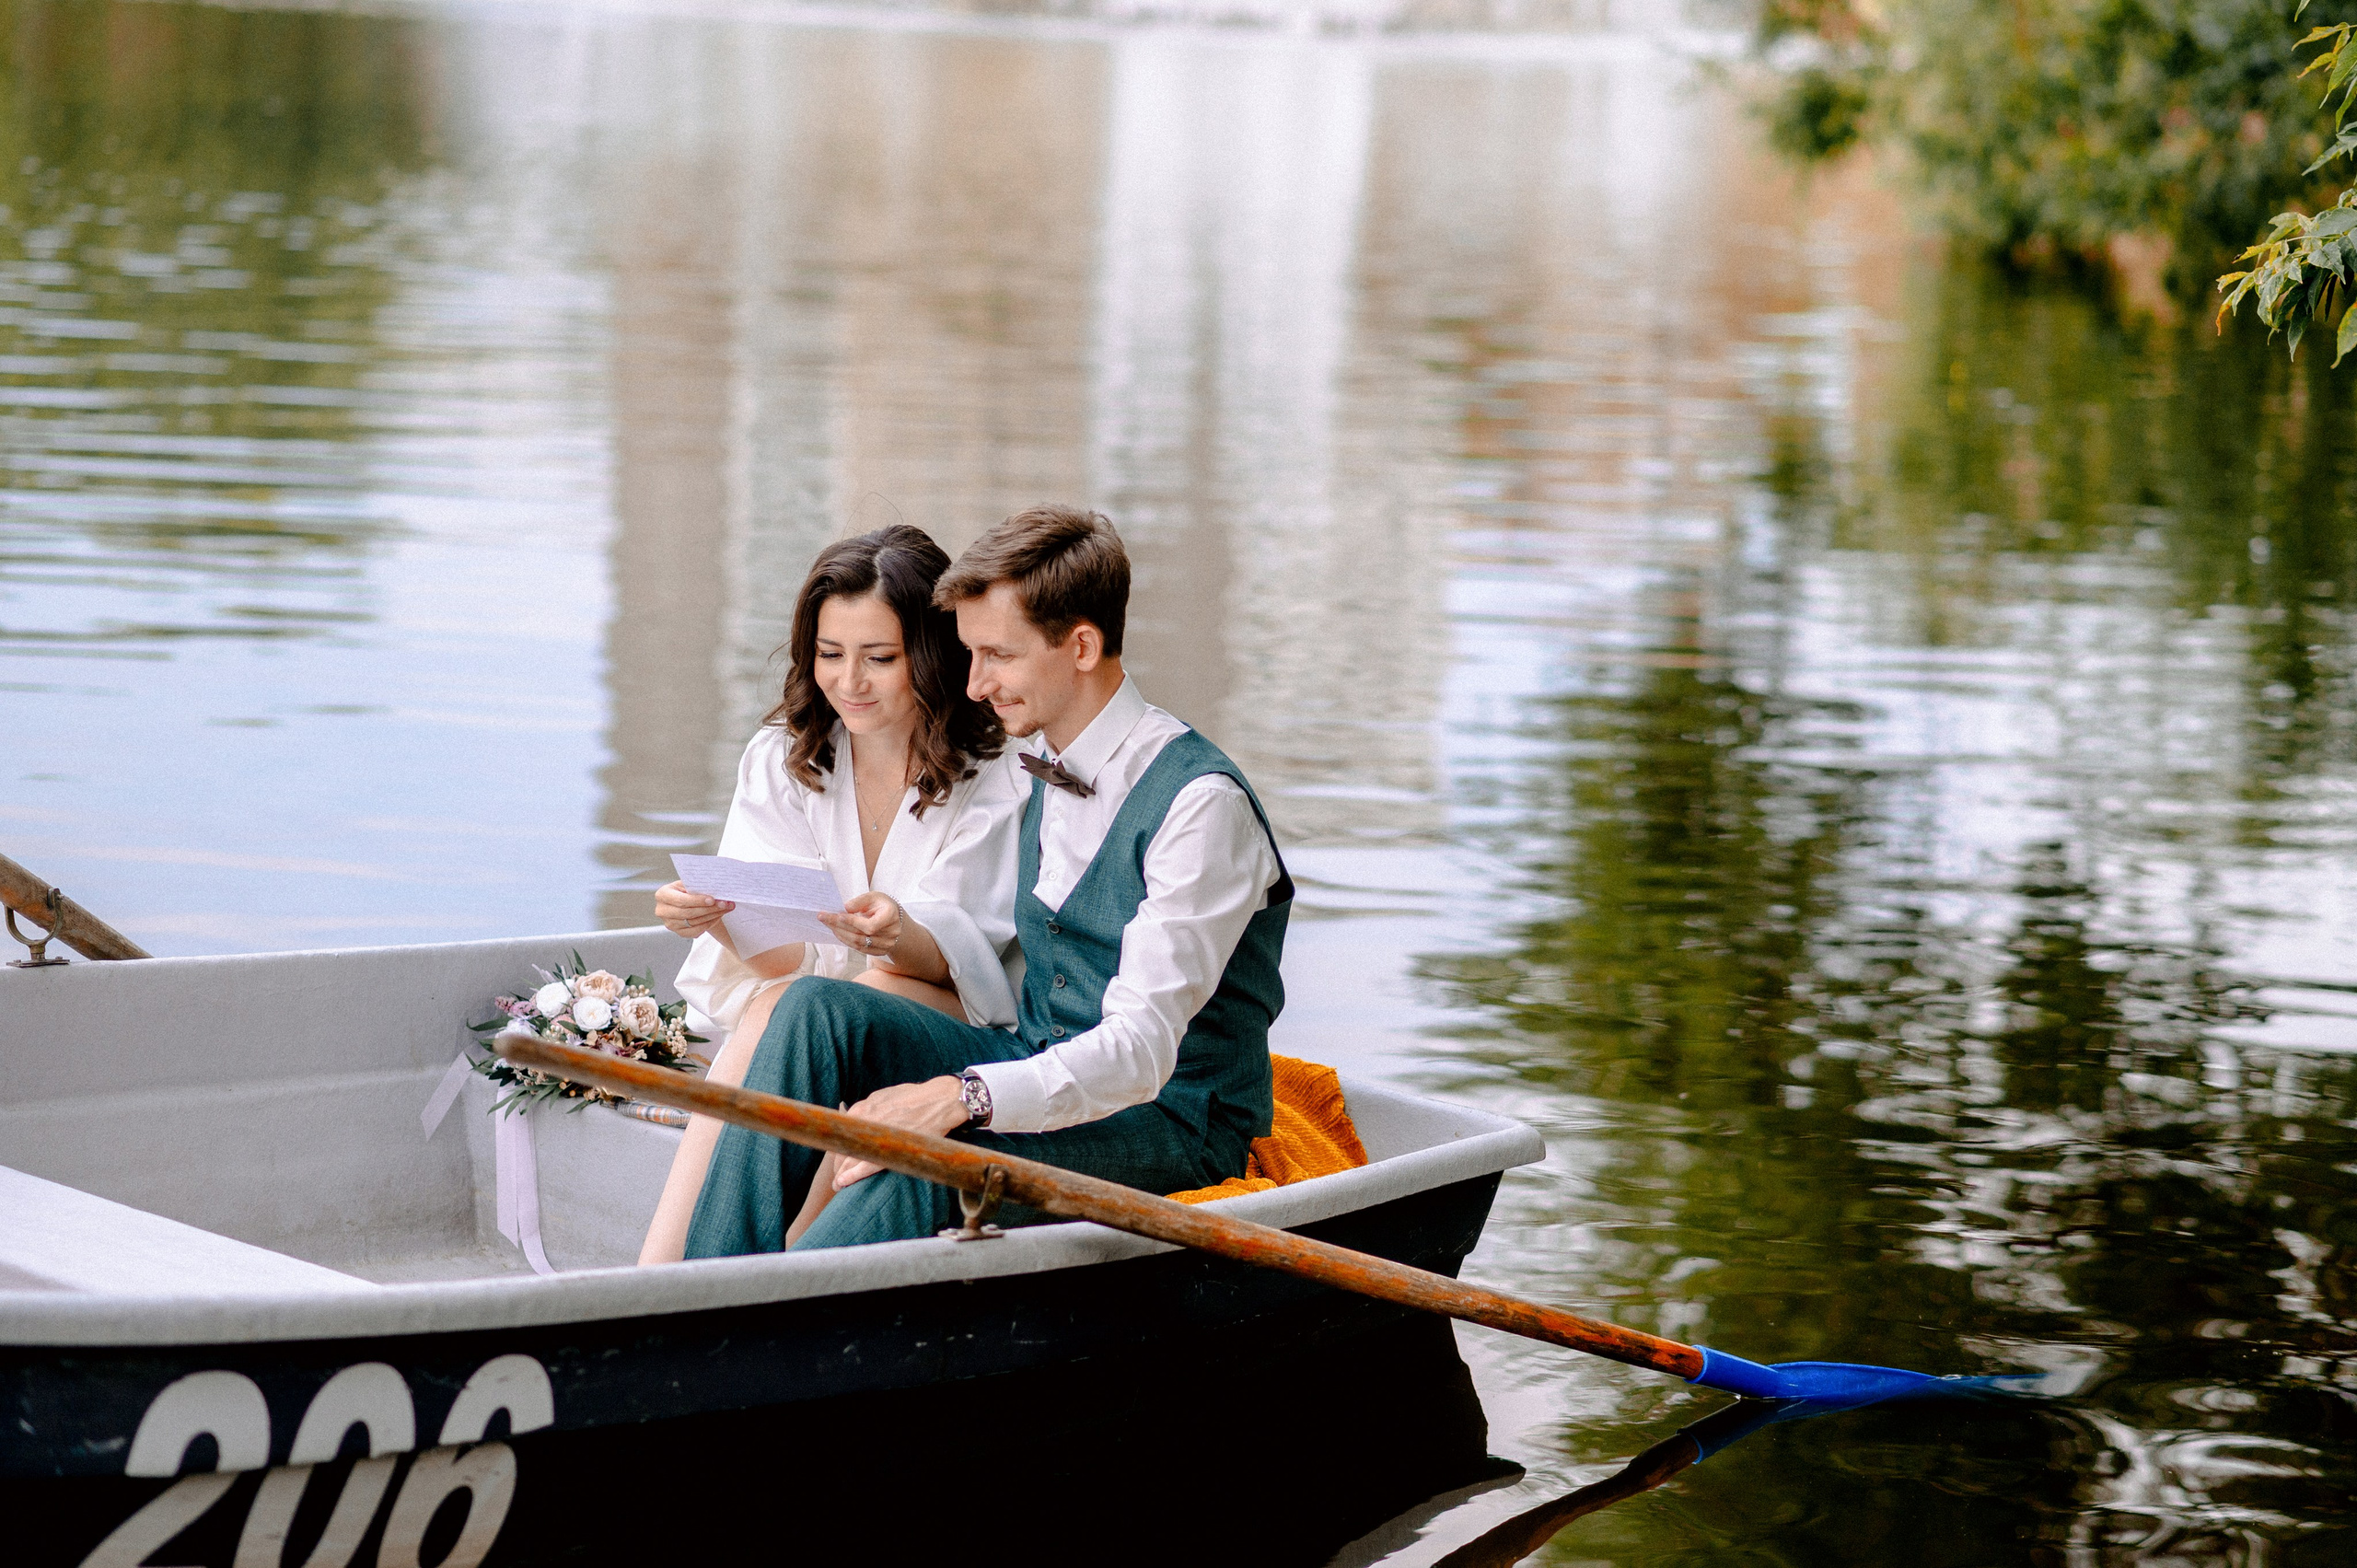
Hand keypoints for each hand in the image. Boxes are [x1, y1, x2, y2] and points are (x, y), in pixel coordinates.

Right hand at [656, 880, 733, 942]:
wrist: (686, 901)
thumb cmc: (687, 889)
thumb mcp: (687, 884)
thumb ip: (696, 886)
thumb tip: (713, 888)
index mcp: (662, 895)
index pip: (680, 900)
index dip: (697, 901)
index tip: (712, 899)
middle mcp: (663, 911)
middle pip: (688, 913)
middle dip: (709, 908)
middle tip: (724, 904)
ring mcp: (670, 924)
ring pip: (694, 922)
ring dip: (713, 915)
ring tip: (726, 908)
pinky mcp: (679, 932)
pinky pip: (696, 931)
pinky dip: (709, 924)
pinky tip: (718, 916)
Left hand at [818, 892, 904, 966]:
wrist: (895, 919)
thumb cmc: (882, 905)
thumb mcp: (873, 896)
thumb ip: (860, 901)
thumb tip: (845, 908)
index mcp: (891, 917)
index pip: (870, 925)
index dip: (853, 922)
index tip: (837, 915)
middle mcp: (891, 934)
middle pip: (861, 935)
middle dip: (839, 926)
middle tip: (823, 918)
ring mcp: (886, 945)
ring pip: (858, 943)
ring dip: (840, 934)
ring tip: (828, 924)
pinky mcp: (880, 951)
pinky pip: (859, 948)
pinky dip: (846, 940)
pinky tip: (837, 932)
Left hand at [833, 1076, 968, 1187]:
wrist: (938, 1101)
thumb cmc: (917, 1097)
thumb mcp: (887, 1096)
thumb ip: (873, 1108)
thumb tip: (868, 1117)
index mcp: (862, 1108)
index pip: (842, 1132)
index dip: (840, 1146)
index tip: (840, 1155)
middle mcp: (863, 1121)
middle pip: (843, 1146)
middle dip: (839, 1161)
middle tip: (837, 1173)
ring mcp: (875, 1135)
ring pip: (850, 1158)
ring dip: (841, 1172)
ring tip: (837, 1184)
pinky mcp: (888, 1149)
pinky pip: (864, 1165)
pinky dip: (851, 1176)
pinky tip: (842, 1183)